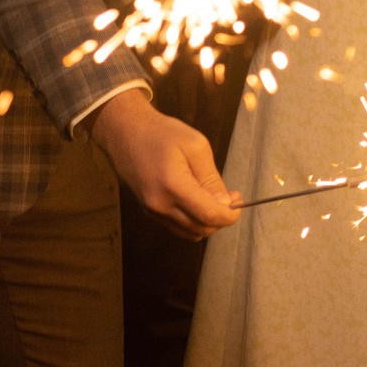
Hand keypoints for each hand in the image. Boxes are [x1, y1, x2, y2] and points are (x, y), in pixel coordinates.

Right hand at [90, 87, 239, 239]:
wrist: (125, 134)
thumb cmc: (163, 134)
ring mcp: (152, 211)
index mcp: (172, 187)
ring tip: (217, 198)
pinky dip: (194, 220)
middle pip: (200, 229)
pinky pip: (178, 226)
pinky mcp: (149, 211)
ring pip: (189, 232)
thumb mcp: (196, 146)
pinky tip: (200, 201)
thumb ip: (211, 178)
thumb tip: (225, 204)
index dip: (230, 215)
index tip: (241, 202)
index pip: (208, 216)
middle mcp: (159, 206)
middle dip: (221, 219)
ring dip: (208, 222)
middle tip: (232, 197)